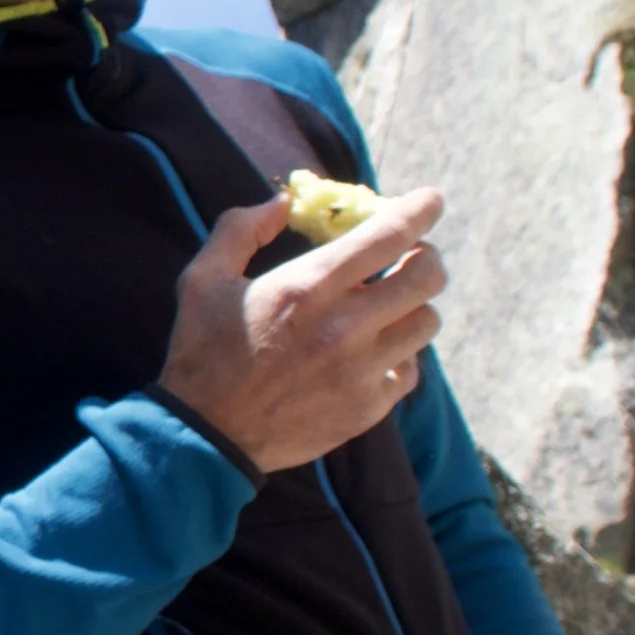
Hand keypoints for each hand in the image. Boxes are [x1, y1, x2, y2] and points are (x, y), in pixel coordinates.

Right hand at [158, 187, 445, 473]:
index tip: (431, 200)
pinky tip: (375, 351)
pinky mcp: (368, 407)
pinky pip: (411, 370)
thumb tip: (283, 203)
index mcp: (308, 287)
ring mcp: (362, 371)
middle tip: (411, 257)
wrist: (207, 435)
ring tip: (391, 306)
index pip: (389, 236)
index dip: (419, 211)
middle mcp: (345, 327)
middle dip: (426, 257)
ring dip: (414, 306)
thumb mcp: (203, 279)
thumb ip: (240, 230)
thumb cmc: (203, 351)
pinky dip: (401, 354)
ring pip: (427, 323)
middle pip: (426, 277)